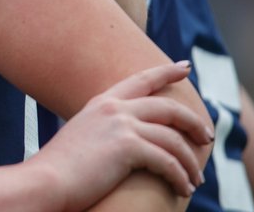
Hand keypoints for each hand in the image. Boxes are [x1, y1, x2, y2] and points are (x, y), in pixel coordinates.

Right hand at [33, 62, 211, 209]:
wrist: (46, 180)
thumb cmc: (62, 168)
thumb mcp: (83, 137)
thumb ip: (105, 130)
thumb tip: (127, 141)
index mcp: (101, 103)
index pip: (140, 79)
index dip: (165, 72)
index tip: (185, 67)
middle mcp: (113, 108)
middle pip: (168, 108)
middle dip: (193, 122)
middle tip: (207, 136)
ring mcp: (121, 124)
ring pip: (174, 139)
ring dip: (190, 162)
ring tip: (195, 179)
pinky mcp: (128, 146)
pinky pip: (169, 162)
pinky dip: (181, 177)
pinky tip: (183, 188)